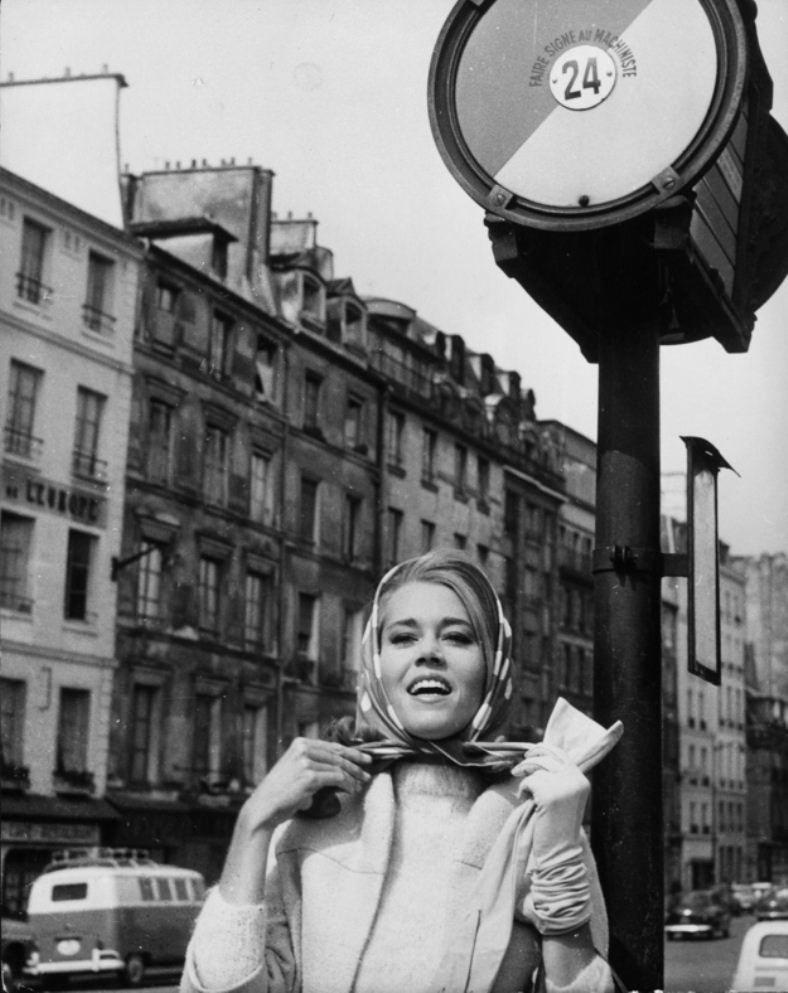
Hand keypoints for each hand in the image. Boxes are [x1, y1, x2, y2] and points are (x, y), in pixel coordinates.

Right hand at [240, 737, 372, 832]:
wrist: (264, 807)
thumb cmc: (281, 793)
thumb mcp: (296, 770)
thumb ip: (314, 765)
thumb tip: (339, 769)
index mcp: (300, 743)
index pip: (332, 746)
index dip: (351, 752)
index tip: (364, 758)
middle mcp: (302, 748)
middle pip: (338, 754)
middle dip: (356, 763)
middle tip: (368, 771)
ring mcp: (305, 761)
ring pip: (339, 767)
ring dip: (353, 777)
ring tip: (361, 784)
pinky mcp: (309, 776)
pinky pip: (336, 778)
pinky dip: (347, 784)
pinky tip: (352, 790)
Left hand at [513, 744, 589, 855]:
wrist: (559, 852)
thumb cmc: (557, 826)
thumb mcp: (564, 797)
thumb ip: (558, 778)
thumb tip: (537, 755)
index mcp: (581, 780)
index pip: (560, 753)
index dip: (543, 749)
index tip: (530, 753)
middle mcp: (576, 779)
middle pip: (546, 755)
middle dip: (529, 759)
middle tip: (517, 769)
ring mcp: (564, 786)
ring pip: (536, 768)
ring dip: (526, 780)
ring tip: (527, 797)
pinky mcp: (549, 794)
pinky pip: (528, 782)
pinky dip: (523, 791)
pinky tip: (529, 804)